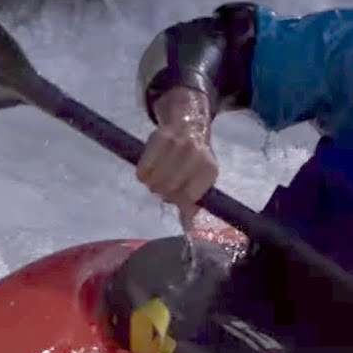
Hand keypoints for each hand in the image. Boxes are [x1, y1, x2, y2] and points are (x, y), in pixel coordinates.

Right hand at [136, 87, 216, 231]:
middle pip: (169, 190)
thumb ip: (192, 204)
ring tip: (156, 177)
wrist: (189, 123)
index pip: (189, 197)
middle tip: (163, 185)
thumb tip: (187, 229)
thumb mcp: (199, 180)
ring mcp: (179, 145)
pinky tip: (147, 170)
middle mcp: (196, 155)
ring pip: (155, 181)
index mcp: (210, 170)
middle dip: (163, 192)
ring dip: (152, 183)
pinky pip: (143, 169)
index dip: (179, 199)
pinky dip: (142, 174)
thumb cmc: (195, 159)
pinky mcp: (160, 137)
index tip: (177, 194)